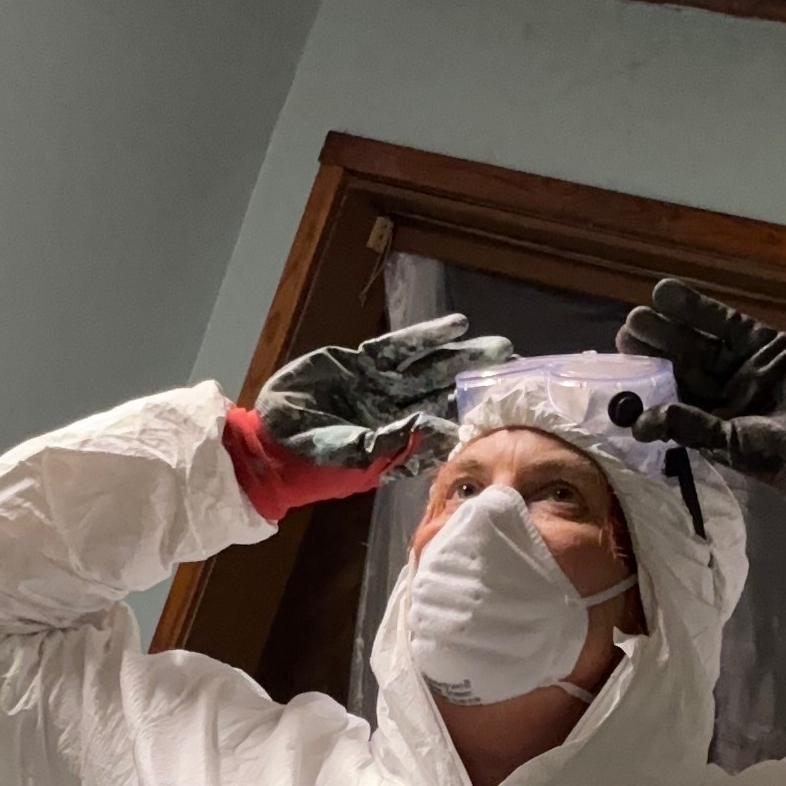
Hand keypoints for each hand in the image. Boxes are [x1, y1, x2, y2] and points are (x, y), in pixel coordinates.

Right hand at [229, 312, 513, 518]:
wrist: (269, 442)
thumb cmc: (308, 460)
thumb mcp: (348, 457)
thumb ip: (386, 443)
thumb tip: (427, 427)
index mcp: (398, 442)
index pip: (443, 428)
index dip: (473, 419)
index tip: (507, 413)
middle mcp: (394, 413)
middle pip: (445, 393)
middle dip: (478, 382)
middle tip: (516, 370)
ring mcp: (379, 386)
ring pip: (430, 367)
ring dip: (462, 356)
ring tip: (498, 348)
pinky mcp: (360, 362)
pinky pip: (400, 347)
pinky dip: (427, 337)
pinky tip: (457, 326)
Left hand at [610, 277, 785, 511]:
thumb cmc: (782, 451)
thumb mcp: (731, 442)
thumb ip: (689, 428)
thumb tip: (640, 424)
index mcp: (708, 419)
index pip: (668, 394)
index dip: (645, 378)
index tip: (621, 361)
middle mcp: (720, 390)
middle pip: (680, 362)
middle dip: (655, 346)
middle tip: (629, 328)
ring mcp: (740, 363)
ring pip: (698, 339)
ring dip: (671, 324)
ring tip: (643, 309)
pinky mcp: (762, 342)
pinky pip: (725, 322)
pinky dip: (699, 308)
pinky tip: (669, 293)